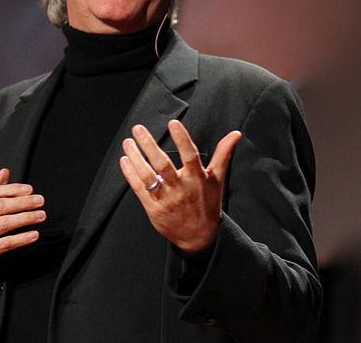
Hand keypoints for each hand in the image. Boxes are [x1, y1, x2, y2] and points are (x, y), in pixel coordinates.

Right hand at [0, 168, 45, 289]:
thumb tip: (5, 171)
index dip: (13, 189)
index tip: (30, 189)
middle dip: (23, 202)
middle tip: (40, 200)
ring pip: (4, 223)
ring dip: (26, 218)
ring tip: (41, 215)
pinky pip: (7, 243)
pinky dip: (23, 238)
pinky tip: (34, 234)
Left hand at [119, 120, 240, 251]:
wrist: (199, 237)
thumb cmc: (207, 204)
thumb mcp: (217, 178)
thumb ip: (223, 154)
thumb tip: (235, 134)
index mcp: (197, 178)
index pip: (190, 155)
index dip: (182, 139)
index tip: (173, 123)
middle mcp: (181, 188)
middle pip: (163, 165)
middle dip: (149, 145)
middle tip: (138, 128)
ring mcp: (166, 198)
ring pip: (148, 176)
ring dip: (136, 158)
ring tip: (127, 142)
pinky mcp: (153, 208)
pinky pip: (139, 189)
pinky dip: (130, 174)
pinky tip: (124, 160)